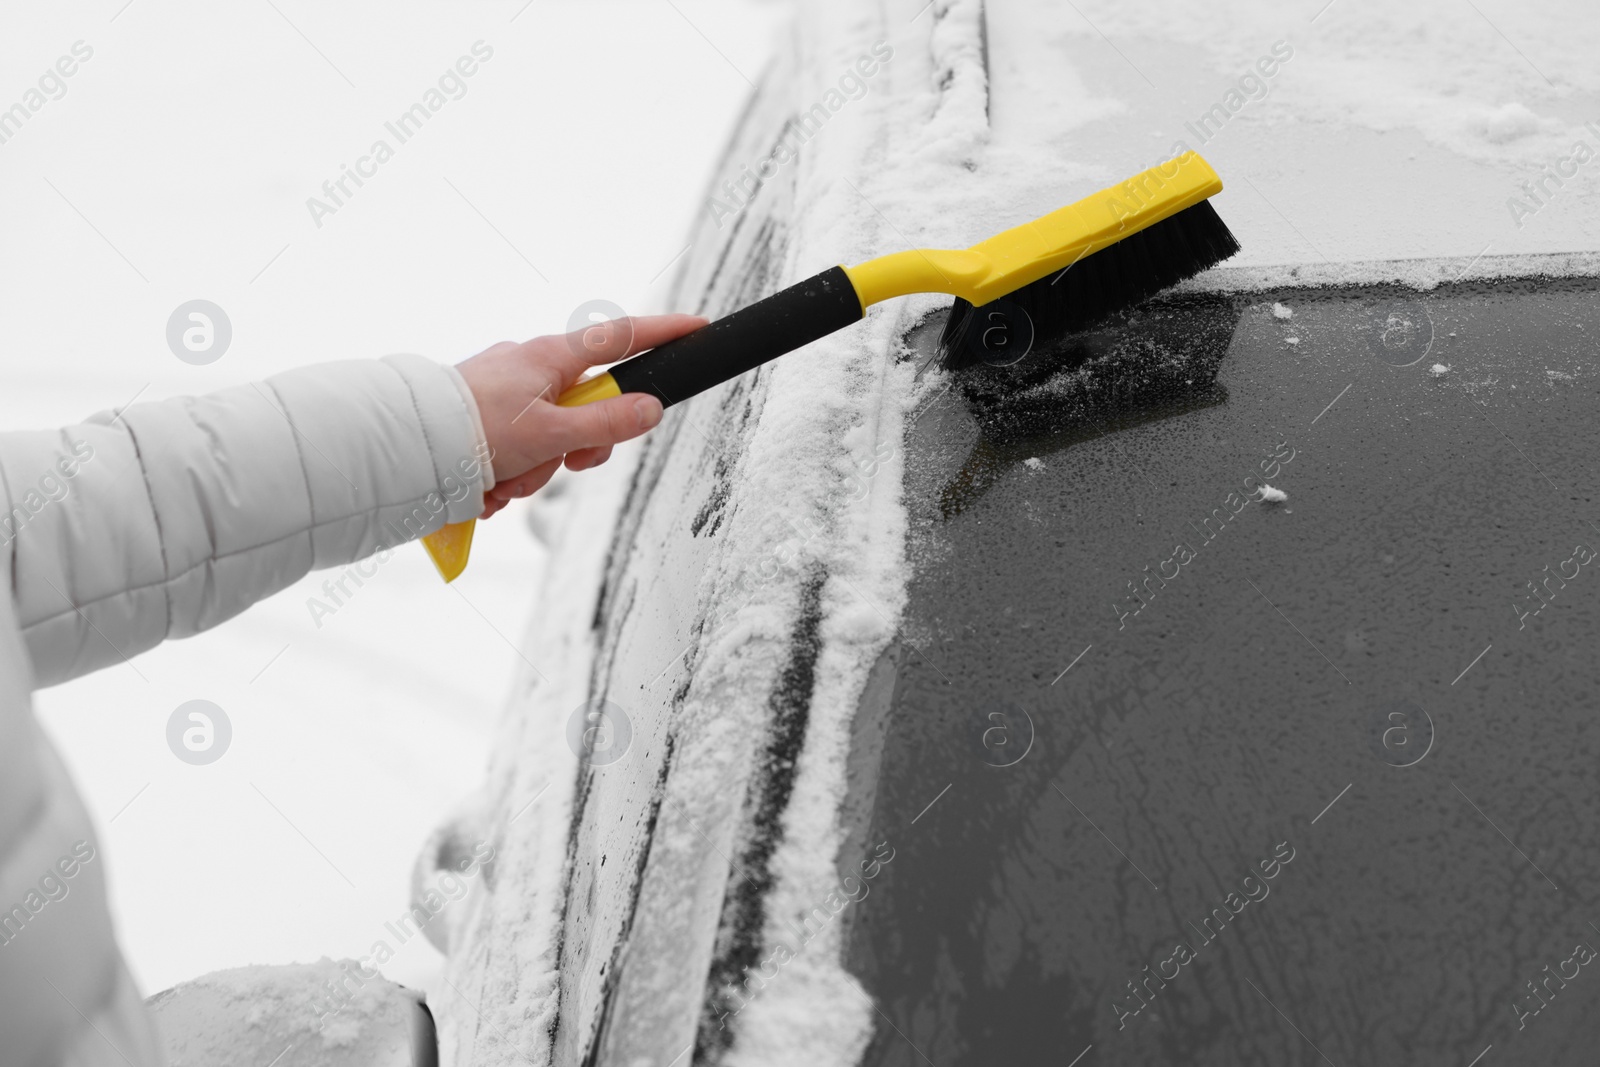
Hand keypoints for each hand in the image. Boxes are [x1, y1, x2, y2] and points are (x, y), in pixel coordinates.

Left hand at [456, 314, 706, 519]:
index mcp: (550, 358)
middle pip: (589, 406)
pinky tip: (487, 486)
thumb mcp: (550, 435)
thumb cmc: (471, 432)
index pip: (622, 338)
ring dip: (535, 471)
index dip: (664, 333)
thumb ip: (607, 424)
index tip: (697, 327)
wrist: (403, 450)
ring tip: (503, 481)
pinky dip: (510, 475)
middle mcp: (530, 368)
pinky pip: (519, 451)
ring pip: (552, 438)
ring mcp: (506, 393)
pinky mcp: (485, 418)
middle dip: (577, 447)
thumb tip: (650, 407)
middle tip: (563, 464)